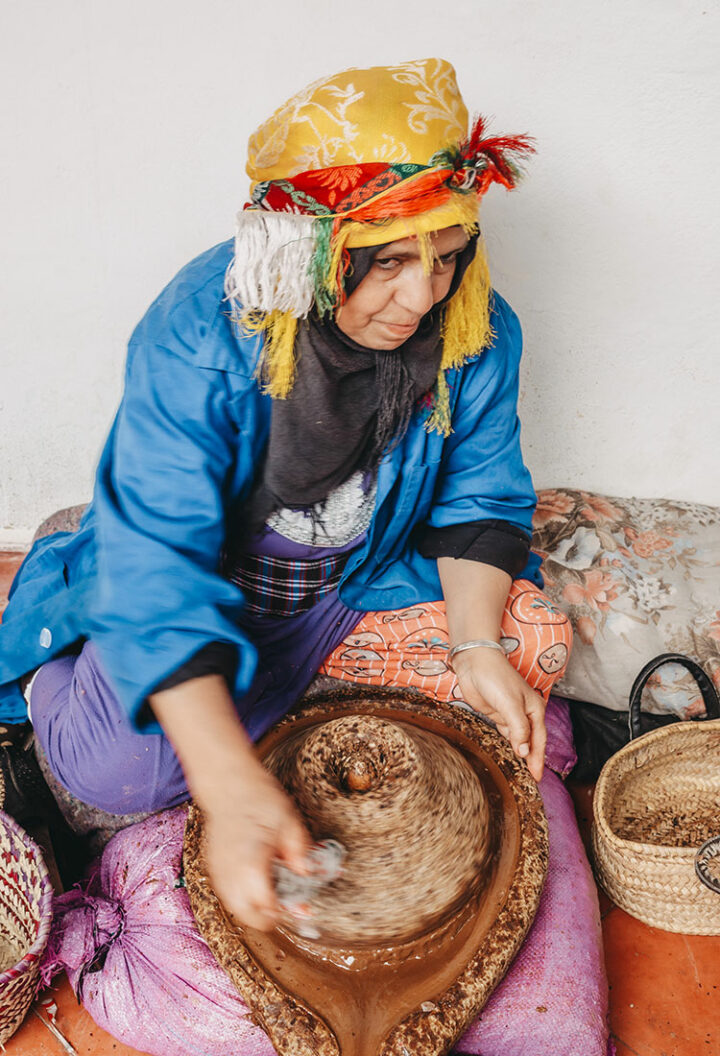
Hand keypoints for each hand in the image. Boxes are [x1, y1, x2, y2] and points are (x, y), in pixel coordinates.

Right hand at [200, 759, 310, 931]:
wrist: (228, 783)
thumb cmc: (258, 799)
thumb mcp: (290, 824)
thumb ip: (301, 854)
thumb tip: (311, 875)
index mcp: (251, 866)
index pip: (268, 907)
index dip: (288, 911)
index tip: (303, 907)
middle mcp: (230, 874)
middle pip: (249, 917)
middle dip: (270, 915)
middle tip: (287, 902)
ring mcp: (218, 871)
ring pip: (235, 907)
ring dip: (254, 907)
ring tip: (272, 889)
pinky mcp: (213, 865)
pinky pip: (227, 893)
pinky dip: (242, 895)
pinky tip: (255, 879)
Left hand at [451, 647, 546, 780]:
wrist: (474, 662)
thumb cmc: (495, 678)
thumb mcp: (510, 704)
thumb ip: (519, 729)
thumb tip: (524, 752)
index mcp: (534, 710)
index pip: (539, 740)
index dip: (538, 759)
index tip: (538, 778)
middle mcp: (525, 713)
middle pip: (531, 742)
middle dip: (532, 760)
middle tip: (532, 781)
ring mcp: (510, 715)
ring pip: (519, 739)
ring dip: (521, 754)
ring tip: (521, 774)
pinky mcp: (497, 714)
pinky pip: (506, 734)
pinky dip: (509, 745)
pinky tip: (509, 755)